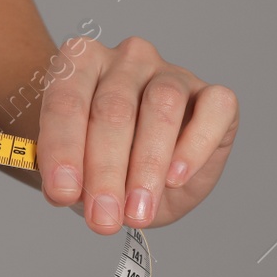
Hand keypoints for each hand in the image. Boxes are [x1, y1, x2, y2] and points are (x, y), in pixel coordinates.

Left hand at [37, 35, 237, 234]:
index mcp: (80, 63)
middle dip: (105, 170)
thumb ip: (64, 171)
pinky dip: (195, 146)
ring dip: (147, 165)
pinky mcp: (214, 95)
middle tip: (102, 217)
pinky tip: (175, 178)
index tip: (62, 192)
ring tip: (136, 211)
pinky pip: (213, 109)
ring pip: (161, 106)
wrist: (136, 167)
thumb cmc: (98, 157)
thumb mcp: (74, 167)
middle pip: (113, 109)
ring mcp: (172, 72)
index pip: (66, 100)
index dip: (62, 148)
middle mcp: (127, 59)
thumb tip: (64, 191)